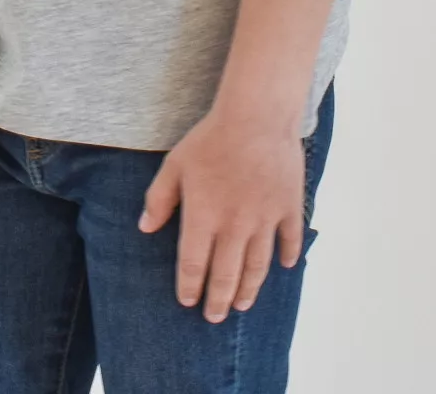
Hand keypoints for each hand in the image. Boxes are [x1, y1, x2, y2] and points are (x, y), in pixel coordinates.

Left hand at [137, 104, 304, 321]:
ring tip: (242, 304)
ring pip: (257, 265)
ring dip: (249, 288)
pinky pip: (290, 239)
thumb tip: (145, 228)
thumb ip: (159, 198)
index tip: (187, 300)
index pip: (194, 264)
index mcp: (204, 217)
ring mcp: (265, 219)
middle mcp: (235, 227)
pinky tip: (285, 266)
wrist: (256, 117)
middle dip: (219, 300)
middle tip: (215, 317)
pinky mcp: (288, 207)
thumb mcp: (175, 164)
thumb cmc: (211, 138)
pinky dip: (288, 255)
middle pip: (226, 274)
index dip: (190, 286)